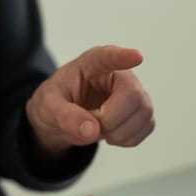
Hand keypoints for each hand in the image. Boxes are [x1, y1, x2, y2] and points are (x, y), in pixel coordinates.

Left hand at [26, 45, 154, 154]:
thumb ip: (65, 116)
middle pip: (133, 95)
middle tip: (90, 124)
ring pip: (144, 113)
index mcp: (92, 64)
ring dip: (120, 132)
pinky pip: (147, 127)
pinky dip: (128, 139)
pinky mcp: (142, 111)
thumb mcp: (48, 108)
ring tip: (99, 130)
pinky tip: (112, 135)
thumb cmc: (56, 103)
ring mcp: (135, 92)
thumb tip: (91, 130)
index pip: (109, 56)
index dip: (123, 57)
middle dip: (111, 120)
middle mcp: (119, 74)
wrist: (62, 119)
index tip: (136, 57)